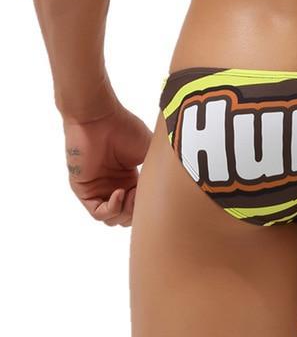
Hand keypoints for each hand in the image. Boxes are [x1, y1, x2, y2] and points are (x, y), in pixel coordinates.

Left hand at [62, 103, 151, 226]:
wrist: (100, 117)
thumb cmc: (125, 128)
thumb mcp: (150, 153)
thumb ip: (159, 172)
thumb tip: (172, 191)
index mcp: (130, 179)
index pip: (141, 205)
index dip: (150, 204)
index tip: (157, 193)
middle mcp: (114, 186)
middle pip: (128, 217)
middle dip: (139, 212)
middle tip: (143, 196)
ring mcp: (98, 190)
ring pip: (114, 219)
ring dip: (126, 212)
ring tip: (132, 193)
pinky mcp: (84, 190)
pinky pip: (98, 213)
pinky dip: (112, 208)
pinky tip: (120, 192)